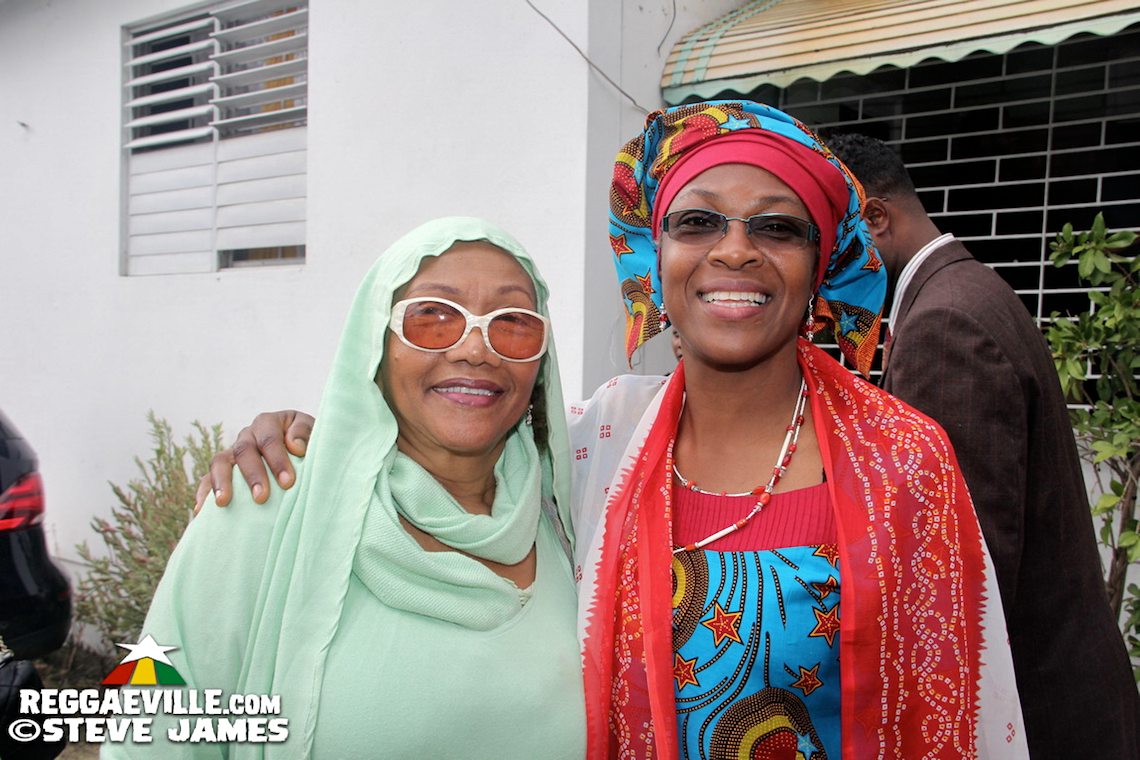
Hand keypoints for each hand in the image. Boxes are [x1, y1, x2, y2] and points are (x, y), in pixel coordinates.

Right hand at [193, 410, 314, 512]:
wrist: (304, 452)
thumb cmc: (310, 445)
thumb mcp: (314, 433)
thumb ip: (306, 434)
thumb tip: (294, 445)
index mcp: (270, 423)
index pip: (269, 438)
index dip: (277, 459)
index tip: (288, 482)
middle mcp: (249, 435)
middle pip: (244, 450)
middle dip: (253, 474)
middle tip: (261, 498)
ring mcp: (233, 452)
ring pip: (220, 461)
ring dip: (222, 482)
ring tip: (224, 503)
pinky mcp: (224, 470)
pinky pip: (207, 478)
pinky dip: (204, 492)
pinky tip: (202, 511)